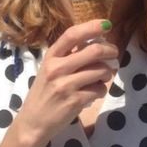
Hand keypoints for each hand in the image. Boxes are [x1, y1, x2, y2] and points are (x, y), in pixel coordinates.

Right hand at [13, 20, 118, 146]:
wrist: (33, 122)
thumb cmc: (44, 92)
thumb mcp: (50, 70)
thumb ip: (68, 56)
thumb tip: (97, 43)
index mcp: (50, 57)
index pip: (72, 35)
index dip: (91, 27)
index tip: (106, 24)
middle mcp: (56, 68)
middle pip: (93, 51)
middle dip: (110, 50)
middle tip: (114, 54)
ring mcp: (65, 85)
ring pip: (100, 71)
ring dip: (107, 74)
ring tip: (101, 78)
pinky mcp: (74, 101)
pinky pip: (99, 89)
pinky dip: (100, 90)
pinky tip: (92, 94)